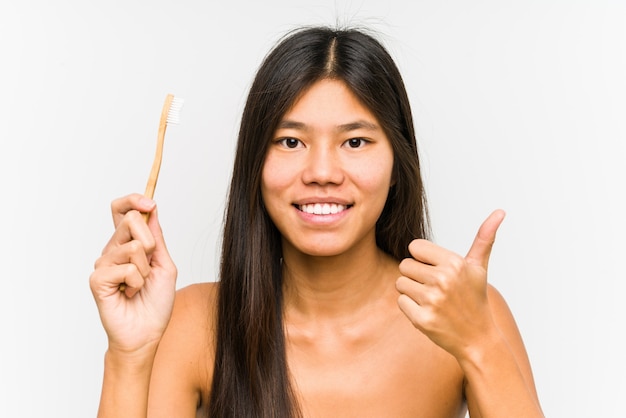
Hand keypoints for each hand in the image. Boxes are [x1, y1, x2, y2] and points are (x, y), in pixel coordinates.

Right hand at [89, 194, 177, 355]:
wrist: (147, 333)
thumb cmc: (155, 302)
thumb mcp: (165, 264)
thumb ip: (157, 238)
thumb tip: (151, 209)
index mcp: (128, 244)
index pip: (122, 210)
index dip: (133, 199)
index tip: (150, 203)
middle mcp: (112, 250)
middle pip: (131, 219)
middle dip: (151, 242)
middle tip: (150, 267)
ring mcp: (103, 264)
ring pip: (134, 246)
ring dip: (147, 270)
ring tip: (139, 286)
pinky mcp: (98, 279)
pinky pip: (127, 268)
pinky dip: (137, 282)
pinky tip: (129, 294)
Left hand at [396, 210, 505, 358]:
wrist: (478, 338)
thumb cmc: (475, 298)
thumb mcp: (479, 267)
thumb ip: (484, 238)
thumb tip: (500, 211)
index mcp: (454, 263)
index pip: (415, 247)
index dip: (422, 258)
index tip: (436, 269)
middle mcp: (443, 280)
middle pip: (404, 265)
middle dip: (416, 276)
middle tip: (434, 288)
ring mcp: (432, 301)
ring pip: (401, 283)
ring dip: (412, 292)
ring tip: (432, 300)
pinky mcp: (422, 319)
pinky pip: (401, 302)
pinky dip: (410, 308)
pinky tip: (428, 312)